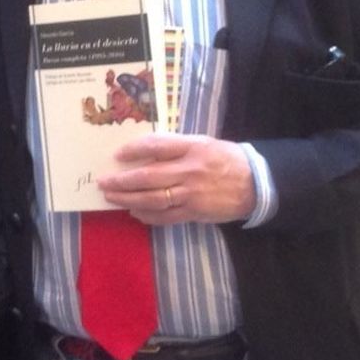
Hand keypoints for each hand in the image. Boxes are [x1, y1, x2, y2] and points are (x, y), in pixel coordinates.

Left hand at [98, 133, 255, 225]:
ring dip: (129, 200)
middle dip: (122, 181)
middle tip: (103, 183)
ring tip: (112, 198)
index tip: (118, 155)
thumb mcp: (203, 143)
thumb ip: (176, 146)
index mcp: (193, 148)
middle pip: (149, 176)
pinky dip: (147, 216)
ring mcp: (192, 194)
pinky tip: (134, 213)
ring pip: (153, 199)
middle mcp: (190, 171)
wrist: (255, 184)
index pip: (158, 146)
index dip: (135, 150)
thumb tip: (144, 151)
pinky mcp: (194, 212)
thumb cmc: (225, 159)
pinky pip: (165, 216)